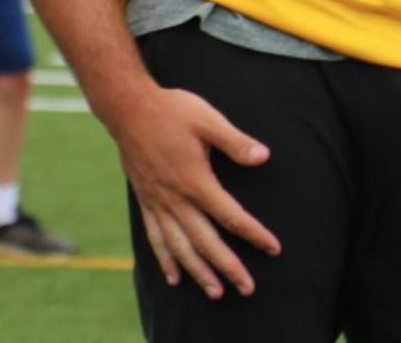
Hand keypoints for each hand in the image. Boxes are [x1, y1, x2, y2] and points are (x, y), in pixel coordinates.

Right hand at [109, 81, 277, 298]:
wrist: (128, 109)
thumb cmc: (171, 111)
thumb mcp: (208, 119)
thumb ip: (235, 142)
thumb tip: (264, 157)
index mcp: (196, 181)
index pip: (231, 216)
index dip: (254, 234)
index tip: (273, 248)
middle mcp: (176, 199)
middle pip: (206, 242)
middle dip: (228, 267)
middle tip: (247, 288)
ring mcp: (158, 203)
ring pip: (180, 247)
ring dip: (198, 272)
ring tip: (215, 292)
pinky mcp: (145, 201)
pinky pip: (155, 238)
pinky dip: (165, 259)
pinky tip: (173, 277)